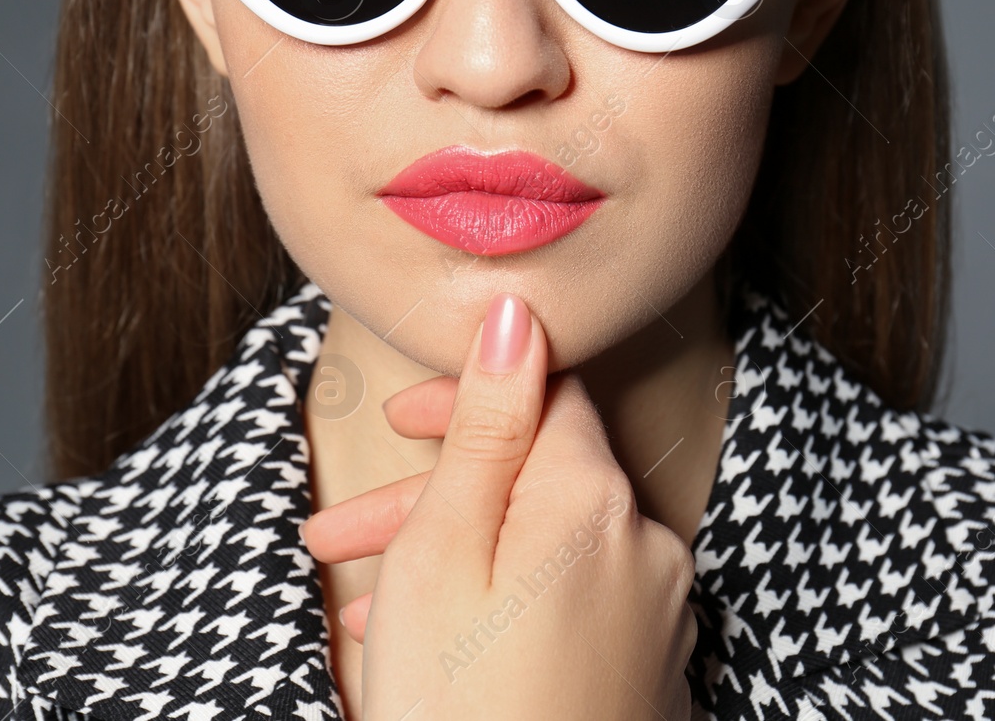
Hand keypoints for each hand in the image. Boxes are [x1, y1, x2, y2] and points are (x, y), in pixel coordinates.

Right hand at [301, 292, 696, 720]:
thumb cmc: (461, 709)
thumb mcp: (446, 551)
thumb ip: (487, 425)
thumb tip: (519, 313)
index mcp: (598, 502)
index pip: (545, 395)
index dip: (466, 398)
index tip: (397, 424)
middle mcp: (649, 548)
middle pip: (536, 482)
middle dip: (434, 499)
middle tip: (336, 537)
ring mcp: (658, 617)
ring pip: (545, 550)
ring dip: (457, 560)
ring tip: (367, 612)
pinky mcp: (650, 672)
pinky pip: (571, 608)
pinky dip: (504, 608)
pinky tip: (434, 652)